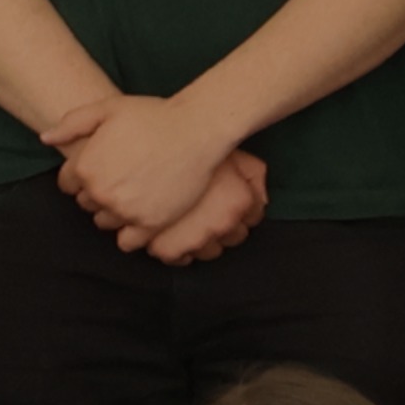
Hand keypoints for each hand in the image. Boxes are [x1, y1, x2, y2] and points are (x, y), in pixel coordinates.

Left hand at [54, 94, 241, 245]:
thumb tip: (45, 138)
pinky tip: (140, 215)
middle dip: (98, 192)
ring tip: (132, 194)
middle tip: (121, 178)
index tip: (101, 167)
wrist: (196, 129)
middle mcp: (100, 192)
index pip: (68, 184)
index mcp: (85, 166)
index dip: (82, 175)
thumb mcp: (107, 108)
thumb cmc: (152, 115)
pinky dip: (130, 233)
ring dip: (113, 212)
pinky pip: (128, 242)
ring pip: (105, 223)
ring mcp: (125, 210)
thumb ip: (72, 123)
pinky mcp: (150, 224)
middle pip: (86, 204)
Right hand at [130, 148, 273, 266]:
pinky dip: (178, 251)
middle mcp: (222, 224)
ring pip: (208, 250)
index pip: (255, 215)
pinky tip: (173, 236)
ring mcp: (196, 239)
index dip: (246, 206)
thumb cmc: (187, 146)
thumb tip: (262, 197)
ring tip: (190, 220)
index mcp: (240, 200)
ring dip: (203, 239)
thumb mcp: (230, 150)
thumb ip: (253, 173)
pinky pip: (179, 258)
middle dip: (226, 225)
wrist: (142, 157)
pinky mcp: (169, 248)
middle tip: (210, 208)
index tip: (234, 200)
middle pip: (234, 236)